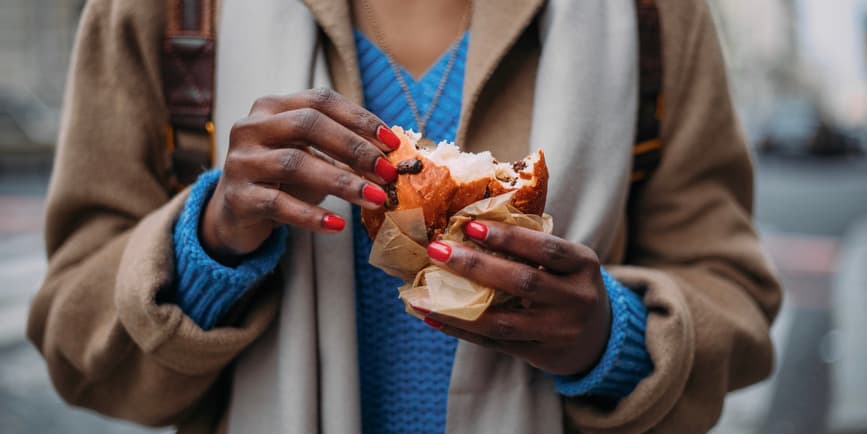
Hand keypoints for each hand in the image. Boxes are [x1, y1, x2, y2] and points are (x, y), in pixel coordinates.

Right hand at [201, 88, 402, 261]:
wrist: (235, 214)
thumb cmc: (282, 180)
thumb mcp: (311, 157)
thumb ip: (343, 151)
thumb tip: (393, 158)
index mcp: (273, 108)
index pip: (321, 101)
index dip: (359, 118)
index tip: (393, 142)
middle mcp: (252, 127)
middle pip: (308, 125)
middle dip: (355, 148)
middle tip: (387, 172)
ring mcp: (241, 161)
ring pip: (295, 163)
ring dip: (342, 182)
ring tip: (375, 199)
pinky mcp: (238, 197)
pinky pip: (279, 203)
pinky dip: (312, 215)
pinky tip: (338, 224)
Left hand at [415, 220, 610, 375]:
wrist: (599, 338)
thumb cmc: (568, 285)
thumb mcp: (567, 262)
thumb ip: (531, 247)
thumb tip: (469, 226)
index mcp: (583, 264)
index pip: (545, 249)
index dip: (508, 238)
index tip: (471, 225)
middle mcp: (576, 299)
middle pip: (522, 282)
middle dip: (475, 266)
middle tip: (437, 250)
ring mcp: (558, 331)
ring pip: (502, 321)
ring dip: (457, 307)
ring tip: (422, 294)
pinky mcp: (541, 354)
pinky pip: (494, 343)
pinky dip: (461, 329)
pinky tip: (433, 317)